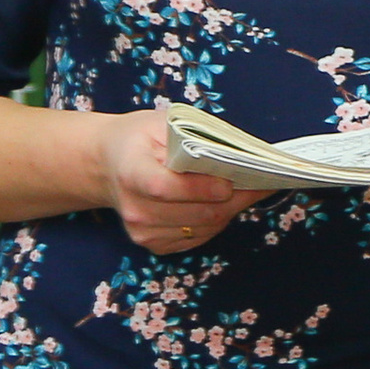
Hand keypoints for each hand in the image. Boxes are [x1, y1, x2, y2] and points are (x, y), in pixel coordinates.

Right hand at [94, 108, 264, 255]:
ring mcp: (143, 231)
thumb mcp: (160, 123)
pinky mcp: (153, 245)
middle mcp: (135, 208)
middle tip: (262, 180)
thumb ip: (192, 138)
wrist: (107, 165)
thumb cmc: (139, 139)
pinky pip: (199, 238)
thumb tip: (234, 156)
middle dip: (235, 198)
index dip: (200, 188)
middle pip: (195, 213)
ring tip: (245, 188)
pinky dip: (217, 221)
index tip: (228, 182)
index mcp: (131, 171)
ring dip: (231, 209)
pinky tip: (220, 202)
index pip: (165, 187)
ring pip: (205, 228)